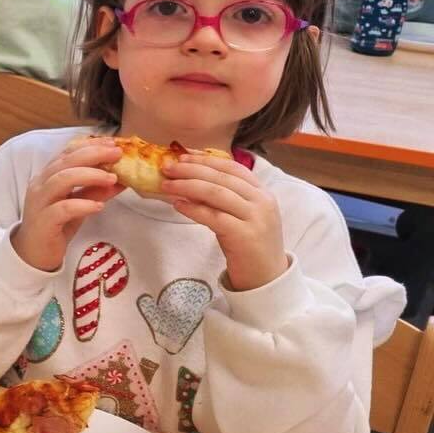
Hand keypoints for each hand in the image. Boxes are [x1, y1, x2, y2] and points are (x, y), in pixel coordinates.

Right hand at [10, 138, 123, 271]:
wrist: (33, 254)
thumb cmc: (56, 226)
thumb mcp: (79, 204)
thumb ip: (95, 191)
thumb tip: (121, 179)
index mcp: (48, 176)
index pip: (68, 152)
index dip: (91, 145)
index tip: (113, 144)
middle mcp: (41, 184)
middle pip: (66, 161)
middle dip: (93, 154)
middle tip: (117, 155)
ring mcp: (39, 202)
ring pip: (62, 180)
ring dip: (89, 176)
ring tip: (112, 179)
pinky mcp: (43, 221)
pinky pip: (62, 209)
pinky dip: (82, 205)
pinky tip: (98, 206)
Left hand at [162, 155, 286, 291]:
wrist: (267, 278)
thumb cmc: (248, 244)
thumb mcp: (240, 215)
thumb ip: (222, 198)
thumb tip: (187, 181)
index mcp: (262, 192)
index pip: (232, 166)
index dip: (205, 159)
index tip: (182, 155)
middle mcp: (262, 201)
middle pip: (221, 177)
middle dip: (191, 169)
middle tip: (167, 167)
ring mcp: (255, 217)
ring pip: (216, 193)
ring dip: (187, 186)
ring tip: (166, 184)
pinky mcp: (244, 235)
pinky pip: (213, 217)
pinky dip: (193, 208)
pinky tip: (177, 205)